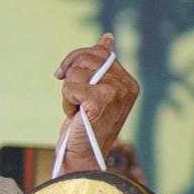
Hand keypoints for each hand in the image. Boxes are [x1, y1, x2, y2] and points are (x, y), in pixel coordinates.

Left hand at [54, 33, 139, 173]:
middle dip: (71, 76)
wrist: (83, 154)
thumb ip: (101, 64)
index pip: (97, 52)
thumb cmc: (87, 123)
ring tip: (79, 110)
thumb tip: (107, 38)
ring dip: (69, 93)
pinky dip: (67, 102)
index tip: (64, 75)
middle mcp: (127, 85)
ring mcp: (115, 92)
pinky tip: (76, 115)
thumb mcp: (95, 89)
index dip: (75, 60)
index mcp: (128, 81)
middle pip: (85, 58)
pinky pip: (70, 86)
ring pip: (76, 73)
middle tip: (74, 97)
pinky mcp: (100, 100)